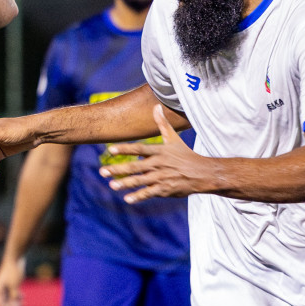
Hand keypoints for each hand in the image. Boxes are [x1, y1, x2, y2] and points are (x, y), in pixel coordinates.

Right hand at [0, 257, 24, 305]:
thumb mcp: (15, 286)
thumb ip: (14, 298)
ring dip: (15, 302)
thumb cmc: (13, 271)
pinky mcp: (10, 281)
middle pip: (5, 301)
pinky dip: (17, 296)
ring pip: (9, 297)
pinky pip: (12, 292)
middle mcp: (0, 288)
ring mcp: (5, 284)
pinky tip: (23, 298)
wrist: (15, 257)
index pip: (0, 304)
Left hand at [99, 104, 213, 202]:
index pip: (139, 149)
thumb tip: (156, 106)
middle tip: (102, 171)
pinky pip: (149, 193)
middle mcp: (158, 164)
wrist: (202, 173)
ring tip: (112, 185)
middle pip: (135, 167)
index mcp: (159, 151)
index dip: (125, 149)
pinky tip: (127, 199)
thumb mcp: (173, 138)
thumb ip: (162, 124)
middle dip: (118, 169)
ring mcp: (161, 177)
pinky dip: (139, 196)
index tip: (111, 150)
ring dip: (125, 184)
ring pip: (140, 181)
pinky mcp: (164, 189)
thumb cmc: (185, 155)